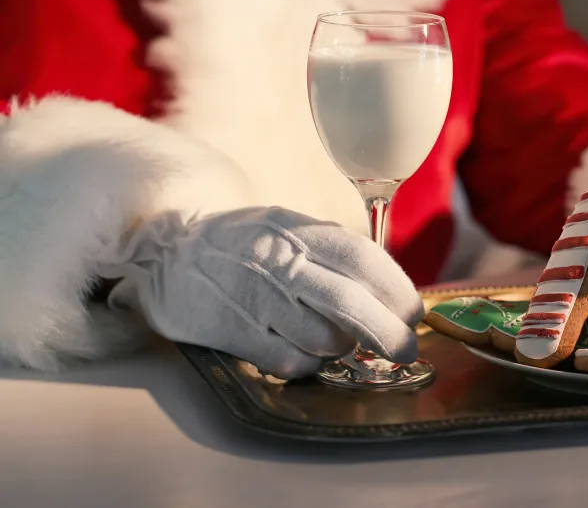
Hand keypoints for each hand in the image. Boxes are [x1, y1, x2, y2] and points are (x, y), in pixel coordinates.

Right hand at [97, 207, 423, 378]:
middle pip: (349, 303)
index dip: (397, 290)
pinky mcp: (233, 330)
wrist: (167, 248)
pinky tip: (302, 352)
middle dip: (388, 333)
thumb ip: (334, 253)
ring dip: (341, 348)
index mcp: (301, 233)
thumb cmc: (244, 244)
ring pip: (323, 338)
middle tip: (405, 350)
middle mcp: (282, 263)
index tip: (413, 313)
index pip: (363, 259)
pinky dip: (307, 364)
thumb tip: (391, 292)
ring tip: (335, 341)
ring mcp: (256, 298)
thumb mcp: (291, 229)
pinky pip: (289, 361)